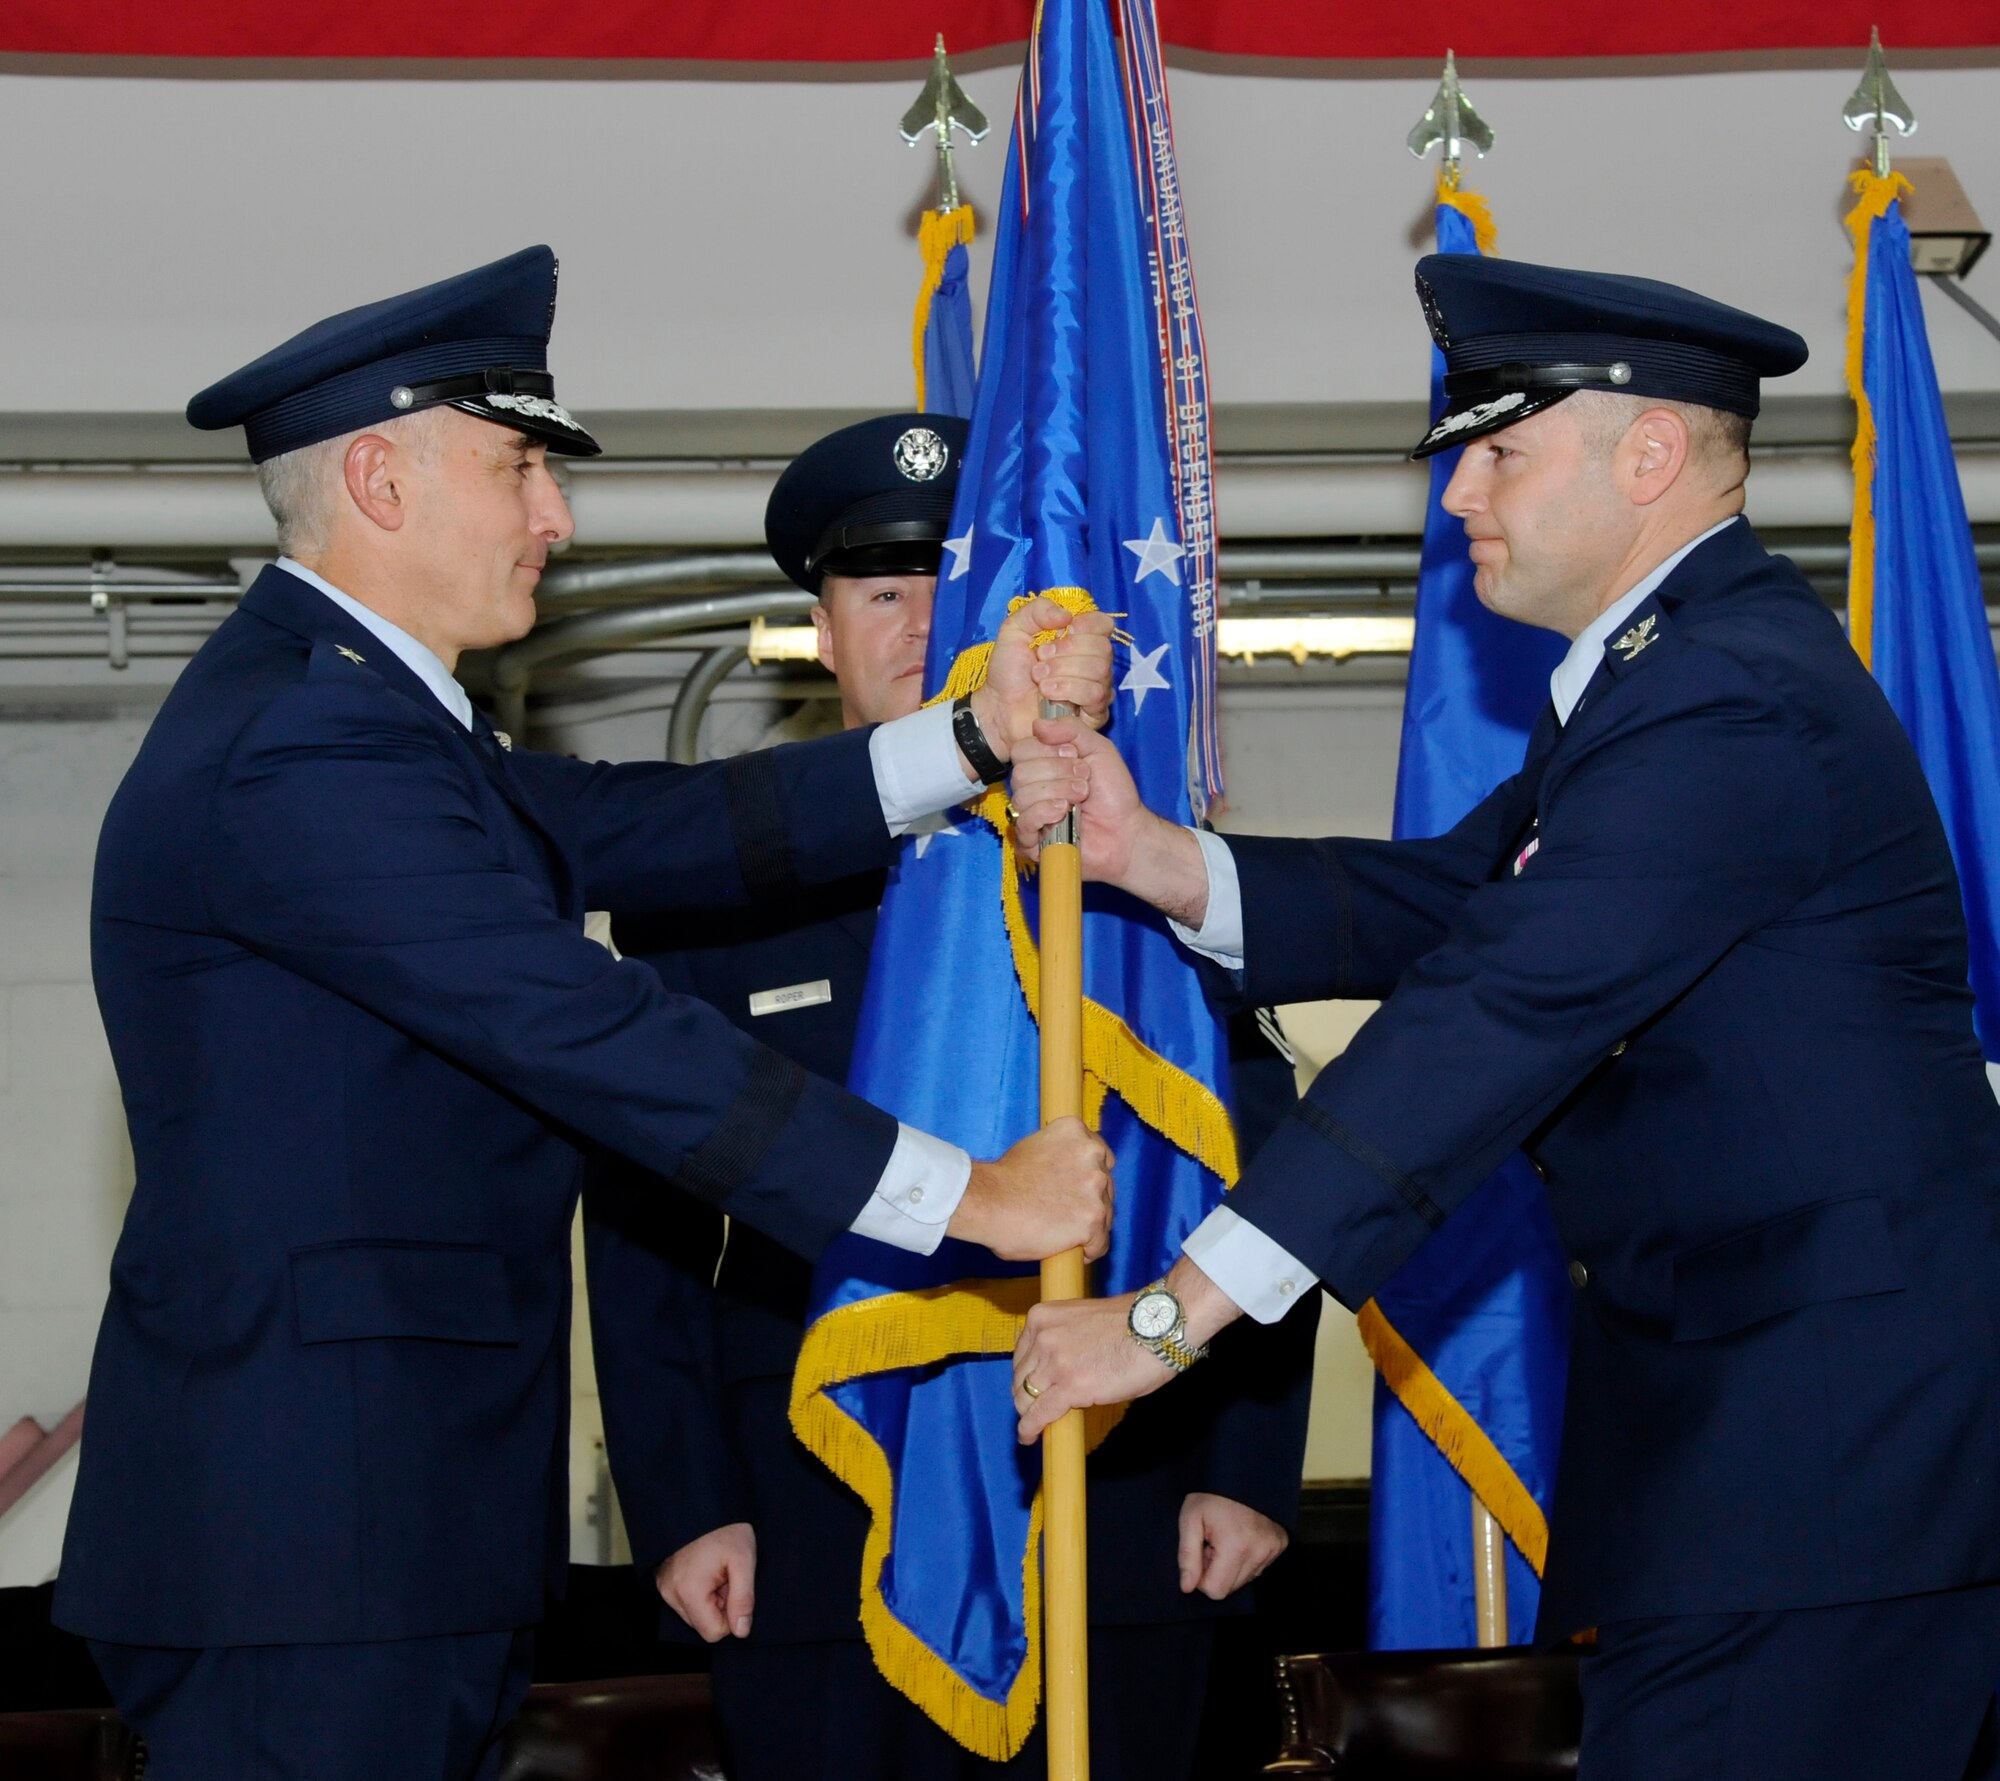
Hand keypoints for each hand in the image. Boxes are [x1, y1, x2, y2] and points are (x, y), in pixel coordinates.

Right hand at [655, 1522, 756, 1641]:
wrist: (701, 1502)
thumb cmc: (725, 1529)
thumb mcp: (743, 1560)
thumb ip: (743, 1599)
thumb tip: (741, 1631)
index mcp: (689, 1592)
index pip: (713, 1633)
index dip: (731, 1615)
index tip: (734, 1588)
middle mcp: (671, 1594)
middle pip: (702, 1624)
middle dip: (719, 1606)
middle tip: (726, 1576)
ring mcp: (664, 1588)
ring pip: (693, 1613)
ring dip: (709, 1599)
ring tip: (716, 1570)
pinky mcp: (663, 1582)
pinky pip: (684, 1601)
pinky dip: (698, 1591)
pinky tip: (705, 1569)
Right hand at [947, 1116, 1113, 1261]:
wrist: (987, 1201)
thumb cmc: (1001, 1180)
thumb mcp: (1033, 1148)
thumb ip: (1059, 1157)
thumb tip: (1065, 1174)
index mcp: (1075, 1131)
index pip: (1102, 1156)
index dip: (1089, 1176)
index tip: (1078, 1190)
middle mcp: (1092, 1154)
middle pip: (1106, 1187)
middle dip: (1090, 1202)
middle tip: (1067, 1216)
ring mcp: (1095, 1187)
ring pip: (1106, 1216)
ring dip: (1090, 1227)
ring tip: (1066, 1237)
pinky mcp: (1093, 1218)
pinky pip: (1101, 1242)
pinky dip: (1089, 1250)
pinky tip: (1074, 1252)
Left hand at [967, 598, 1115, 770]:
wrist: (999, 708)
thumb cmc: (1008, 672)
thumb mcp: (1014, 630)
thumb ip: (1037, 610)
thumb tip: (1067, 615)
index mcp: (1080, 640)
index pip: (1103, 624)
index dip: (1086, 625)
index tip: (1060, 632)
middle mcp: (1094, 663)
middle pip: (1102, 648)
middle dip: (1066, 652)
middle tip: (1040, 662)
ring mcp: (1097, 689)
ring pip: (1100, 671)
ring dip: (1063, 672)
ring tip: (1040, 680)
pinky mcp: (1094, 714)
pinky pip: (1096, 696)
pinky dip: (1069, 690)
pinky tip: (1048, 695)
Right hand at [1010, 720, 1213, 930]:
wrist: (1127, 830)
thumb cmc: (1114, 792)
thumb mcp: (1099, 749)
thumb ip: (1072, 730)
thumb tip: (1038, 724)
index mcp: (1042, 766)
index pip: (1021, 750)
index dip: (1047, 752)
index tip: (1075, 757)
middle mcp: (1032, 789)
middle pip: (1020, 772)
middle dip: (1057, 773)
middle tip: (1084, 781)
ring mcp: (1030, 816)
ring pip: (1021, 796)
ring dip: (1057, 793)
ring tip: (1081, 798)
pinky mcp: (1032, 842)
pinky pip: (1022, 823)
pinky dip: (1044, 814)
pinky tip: (1063, 815)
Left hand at [1012, 1255, 1241, 1442]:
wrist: (1157, 1327)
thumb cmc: (1131, 1322)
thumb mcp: (1081, 1322)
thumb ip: (1063, 1340)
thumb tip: (1058, 1369)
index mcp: (1042, 1317)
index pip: (1021, 1355)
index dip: (1026, 1376)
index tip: (1032, 1388)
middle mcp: (1042, 1337)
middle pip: (1020, 1378)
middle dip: (1027, 1396)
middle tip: (1038, 1409)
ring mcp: (1054, 1362)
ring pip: (1025, 1398)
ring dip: (1030, 1414)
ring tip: (1036, 1425)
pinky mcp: (1069, 1387)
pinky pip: (1038, 1415)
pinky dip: (1030, 1429)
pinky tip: (1030, 1437)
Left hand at [1178, 1493, 1288, 1599]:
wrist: (1240, 1472)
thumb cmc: (1211, 1495)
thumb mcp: (1190, 1520)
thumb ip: (1187, 1556)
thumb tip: (1187, 1588)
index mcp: (1236, 1547)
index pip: (1216, 1591)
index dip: (1202, 1576)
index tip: (1201, 1551)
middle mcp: (1260, 1552)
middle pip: (1232, 1588)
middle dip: (1217, 1571)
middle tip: (1212, 1542)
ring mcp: (1273, 1549)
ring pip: (1246, 1579)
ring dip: (1232, 1565)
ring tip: (1226, 1537)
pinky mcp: (1281, 1545)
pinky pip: (1259, 1567)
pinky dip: (1247, 1558)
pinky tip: (1241, 1536)